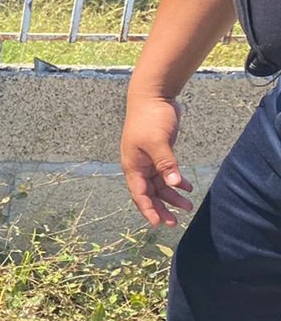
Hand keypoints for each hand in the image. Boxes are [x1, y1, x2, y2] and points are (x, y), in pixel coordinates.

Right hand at [121, 93, 194, 226]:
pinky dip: (176, 181)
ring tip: (187, 207)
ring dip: (171, 196)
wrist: (152, 96)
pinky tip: (187, 187)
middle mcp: (139, 167)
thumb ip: (166, 164)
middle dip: (160, 208)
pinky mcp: (159, 154)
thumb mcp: (158, 141)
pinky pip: (166, 174)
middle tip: (174, 222)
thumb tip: (174, 184)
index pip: (140, 194)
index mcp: (133, 166)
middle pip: (149, 193)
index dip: (148, 210)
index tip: (157, 224)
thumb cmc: (150, 118)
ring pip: (159, 185)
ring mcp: (148, 160)